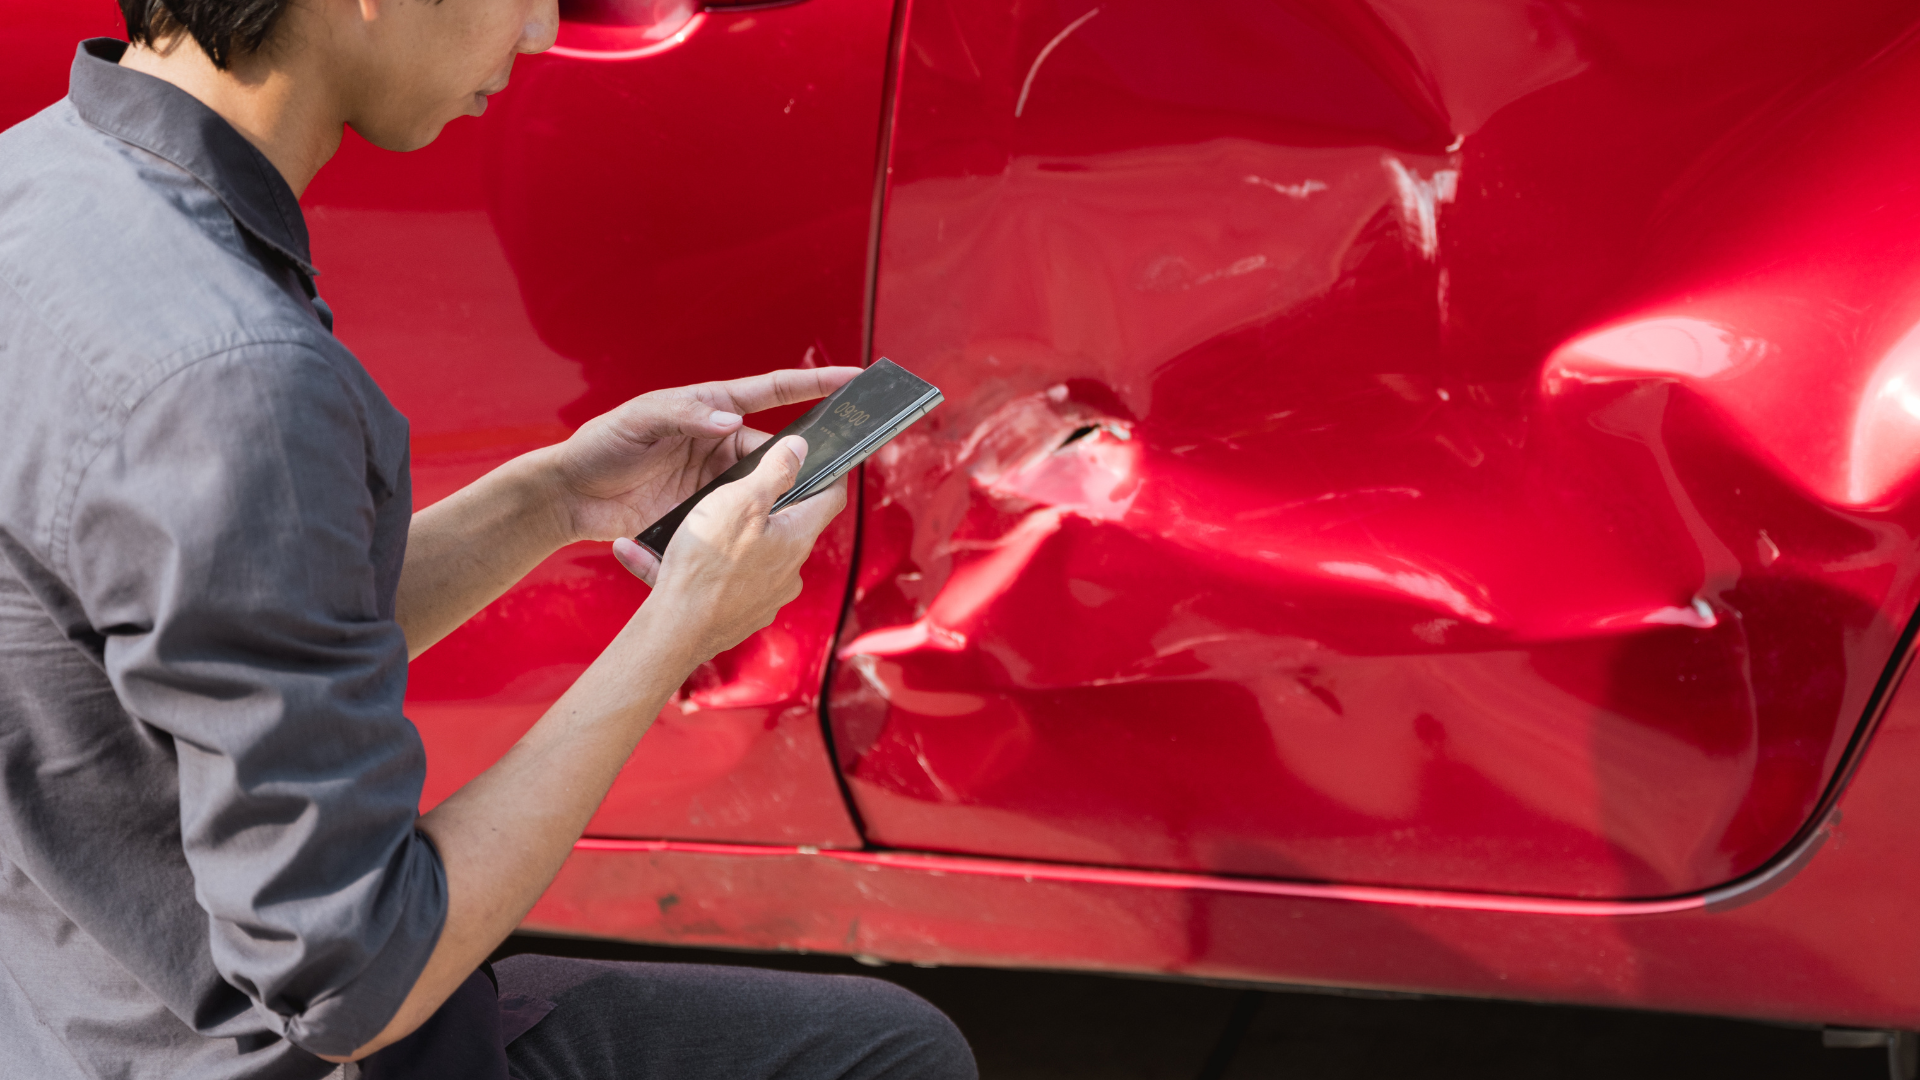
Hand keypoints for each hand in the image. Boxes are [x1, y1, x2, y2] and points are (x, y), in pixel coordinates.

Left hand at [539, 367, 860, 547]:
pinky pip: (737, 518)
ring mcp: (714, 479)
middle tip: (829, 473)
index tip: (852, 378)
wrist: (570, 496)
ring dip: (773, 499)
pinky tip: (753, 536)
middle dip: (802, 461)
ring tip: (788, 513)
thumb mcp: (640, 421)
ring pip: (762, 488)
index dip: (814, 383)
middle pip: (776, 450)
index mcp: (711, 408)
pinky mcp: (704, 512)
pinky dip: (748, 526)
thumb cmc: (601, 445)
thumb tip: (730, 421)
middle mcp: (719, 441)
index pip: (773, 392)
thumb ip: (685, 415)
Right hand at [626, 435, 848, 659]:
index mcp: (797, 538)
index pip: (831, 498)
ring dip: (724, 537)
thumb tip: (800, 449)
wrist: (677, 630)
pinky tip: (654, 555)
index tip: (824, 461)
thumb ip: (774, 472)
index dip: (830, 474)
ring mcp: (767, 596)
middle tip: (738, 489)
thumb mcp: (740, 501)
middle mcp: (790, 571)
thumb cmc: (707, 563)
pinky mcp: (741, 614)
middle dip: (765, 506)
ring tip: (688, 527)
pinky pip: (724, 581)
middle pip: (788, 526)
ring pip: (752, 554)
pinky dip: (699, 566)